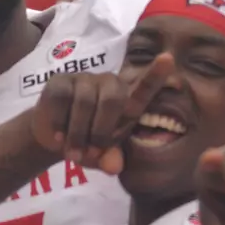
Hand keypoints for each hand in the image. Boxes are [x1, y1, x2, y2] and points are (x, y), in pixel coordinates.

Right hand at [30, 54, 174, 174]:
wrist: (55, 139)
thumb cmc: (88, 144)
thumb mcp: (103, 157)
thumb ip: (111, 160)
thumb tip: (113, 166)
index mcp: (127, 102)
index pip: (145, 86)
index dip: (156, 73)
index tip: (168, 58)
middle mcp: (110, 84)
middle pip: (112, 99)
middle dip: (101, 131)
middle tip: (91, 154)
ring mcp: (85, 79)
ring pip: (84, 102)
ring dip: (78, 133)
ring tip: (74, 153)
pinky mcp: (60, 81)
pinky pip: (62, 99)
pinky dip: (60, 123)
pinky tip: (59, 137)